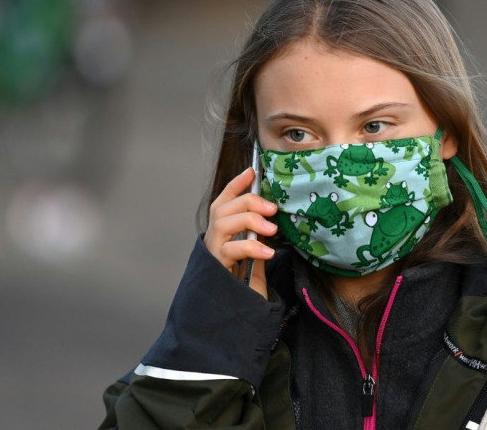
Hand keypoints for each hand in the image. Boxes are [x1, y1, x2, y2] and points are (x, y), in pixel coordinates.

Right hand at [203, 167, 277, 298]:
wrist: (240, 315)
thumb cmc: (248, 284)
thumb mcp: (258, 255)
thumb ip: (260, 237)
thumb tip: (274, 217)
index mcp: (224, 232)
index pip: (224, 201)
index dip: (236, 184)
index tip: (251, 171)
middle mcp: (214, 239)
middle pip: (223, 208)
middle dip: (248, 202)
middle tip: (272, 209)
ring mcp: (212, 253)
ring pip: (223, 224)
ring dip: (249, 221)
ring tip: (271, 230)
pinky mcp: (215, 269)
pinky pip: (230, 250)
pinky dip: (250, 248)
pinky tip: (267, 253)